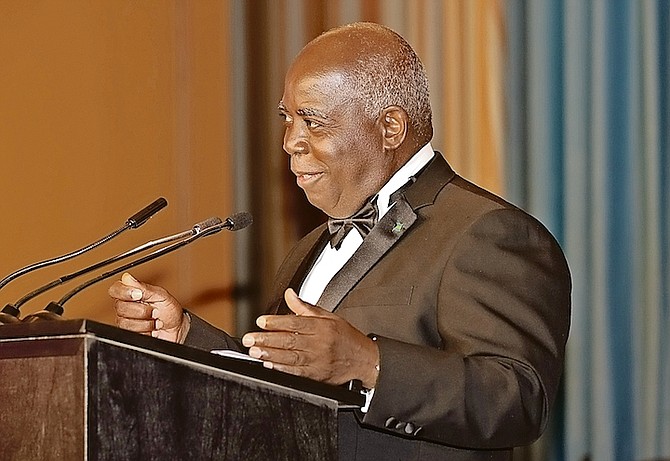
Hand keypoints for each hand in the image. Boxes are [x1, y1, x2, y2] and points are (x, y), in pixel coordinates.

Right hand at [108, 272, 186, 341]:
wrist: (177, 329)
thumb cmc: (169, 311)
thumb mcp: (161, 296)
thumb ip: (143, 288)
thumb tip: (127, 277)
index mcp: (132, 294)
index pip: (115, 290)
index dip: (124, 292)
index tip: (139, 295)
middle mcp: (126, 307)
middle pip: (120, 307)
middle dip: (142, 310)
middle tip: (155, 310)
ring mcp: (126, 321)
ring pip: (125, 322)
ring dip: (146, 322)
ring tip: (155, 320)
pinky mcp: (130, 334)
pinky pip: (131, 333)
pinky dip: (146, 331)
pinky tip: (152, 329)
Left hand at [242, 288, 379, 387]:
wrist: (364, 360)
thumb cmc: (346, 338)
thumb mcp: (329, 316)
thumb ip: (305, 307)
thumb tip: (289, 294)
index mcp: (322, 327)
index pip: (296, 323)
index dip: (277, 322)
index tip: (261, 321)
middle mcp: (320, 343)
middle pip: (290, 340)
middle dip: (267, 339)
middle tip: (250, 338)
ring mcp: (318, 361)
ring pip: (291, 357)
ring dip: (270, 354)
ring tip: (255, 351)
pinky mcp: (317, 375)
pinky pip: (296, 372)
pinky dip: (281, 368)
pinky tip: (269, 364)